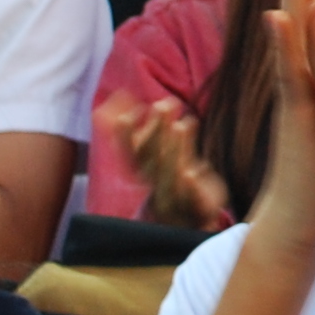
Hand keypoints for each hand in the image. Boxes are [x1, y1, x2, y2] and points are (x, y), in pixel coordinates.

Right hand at [92, 93, 234, 233]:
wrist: (184, 220)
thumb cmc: (167, 175)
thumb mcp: (152, 151)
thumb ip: (140, 124)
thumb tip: (117, 94)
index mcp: (141, 170)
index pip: (129, 150)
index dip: (125, 133)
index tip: (129, 111)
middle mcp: (154, 183)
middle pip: (151, 158)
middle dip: (156, 131)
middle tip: (164, 103)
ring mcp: (175, 196)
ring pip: (170, 173)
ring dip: (175, 149)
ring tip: (183, 123)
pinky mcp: (198, 207)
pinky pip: (192, 199)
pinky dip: (191, 187)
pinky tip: (193, 171)